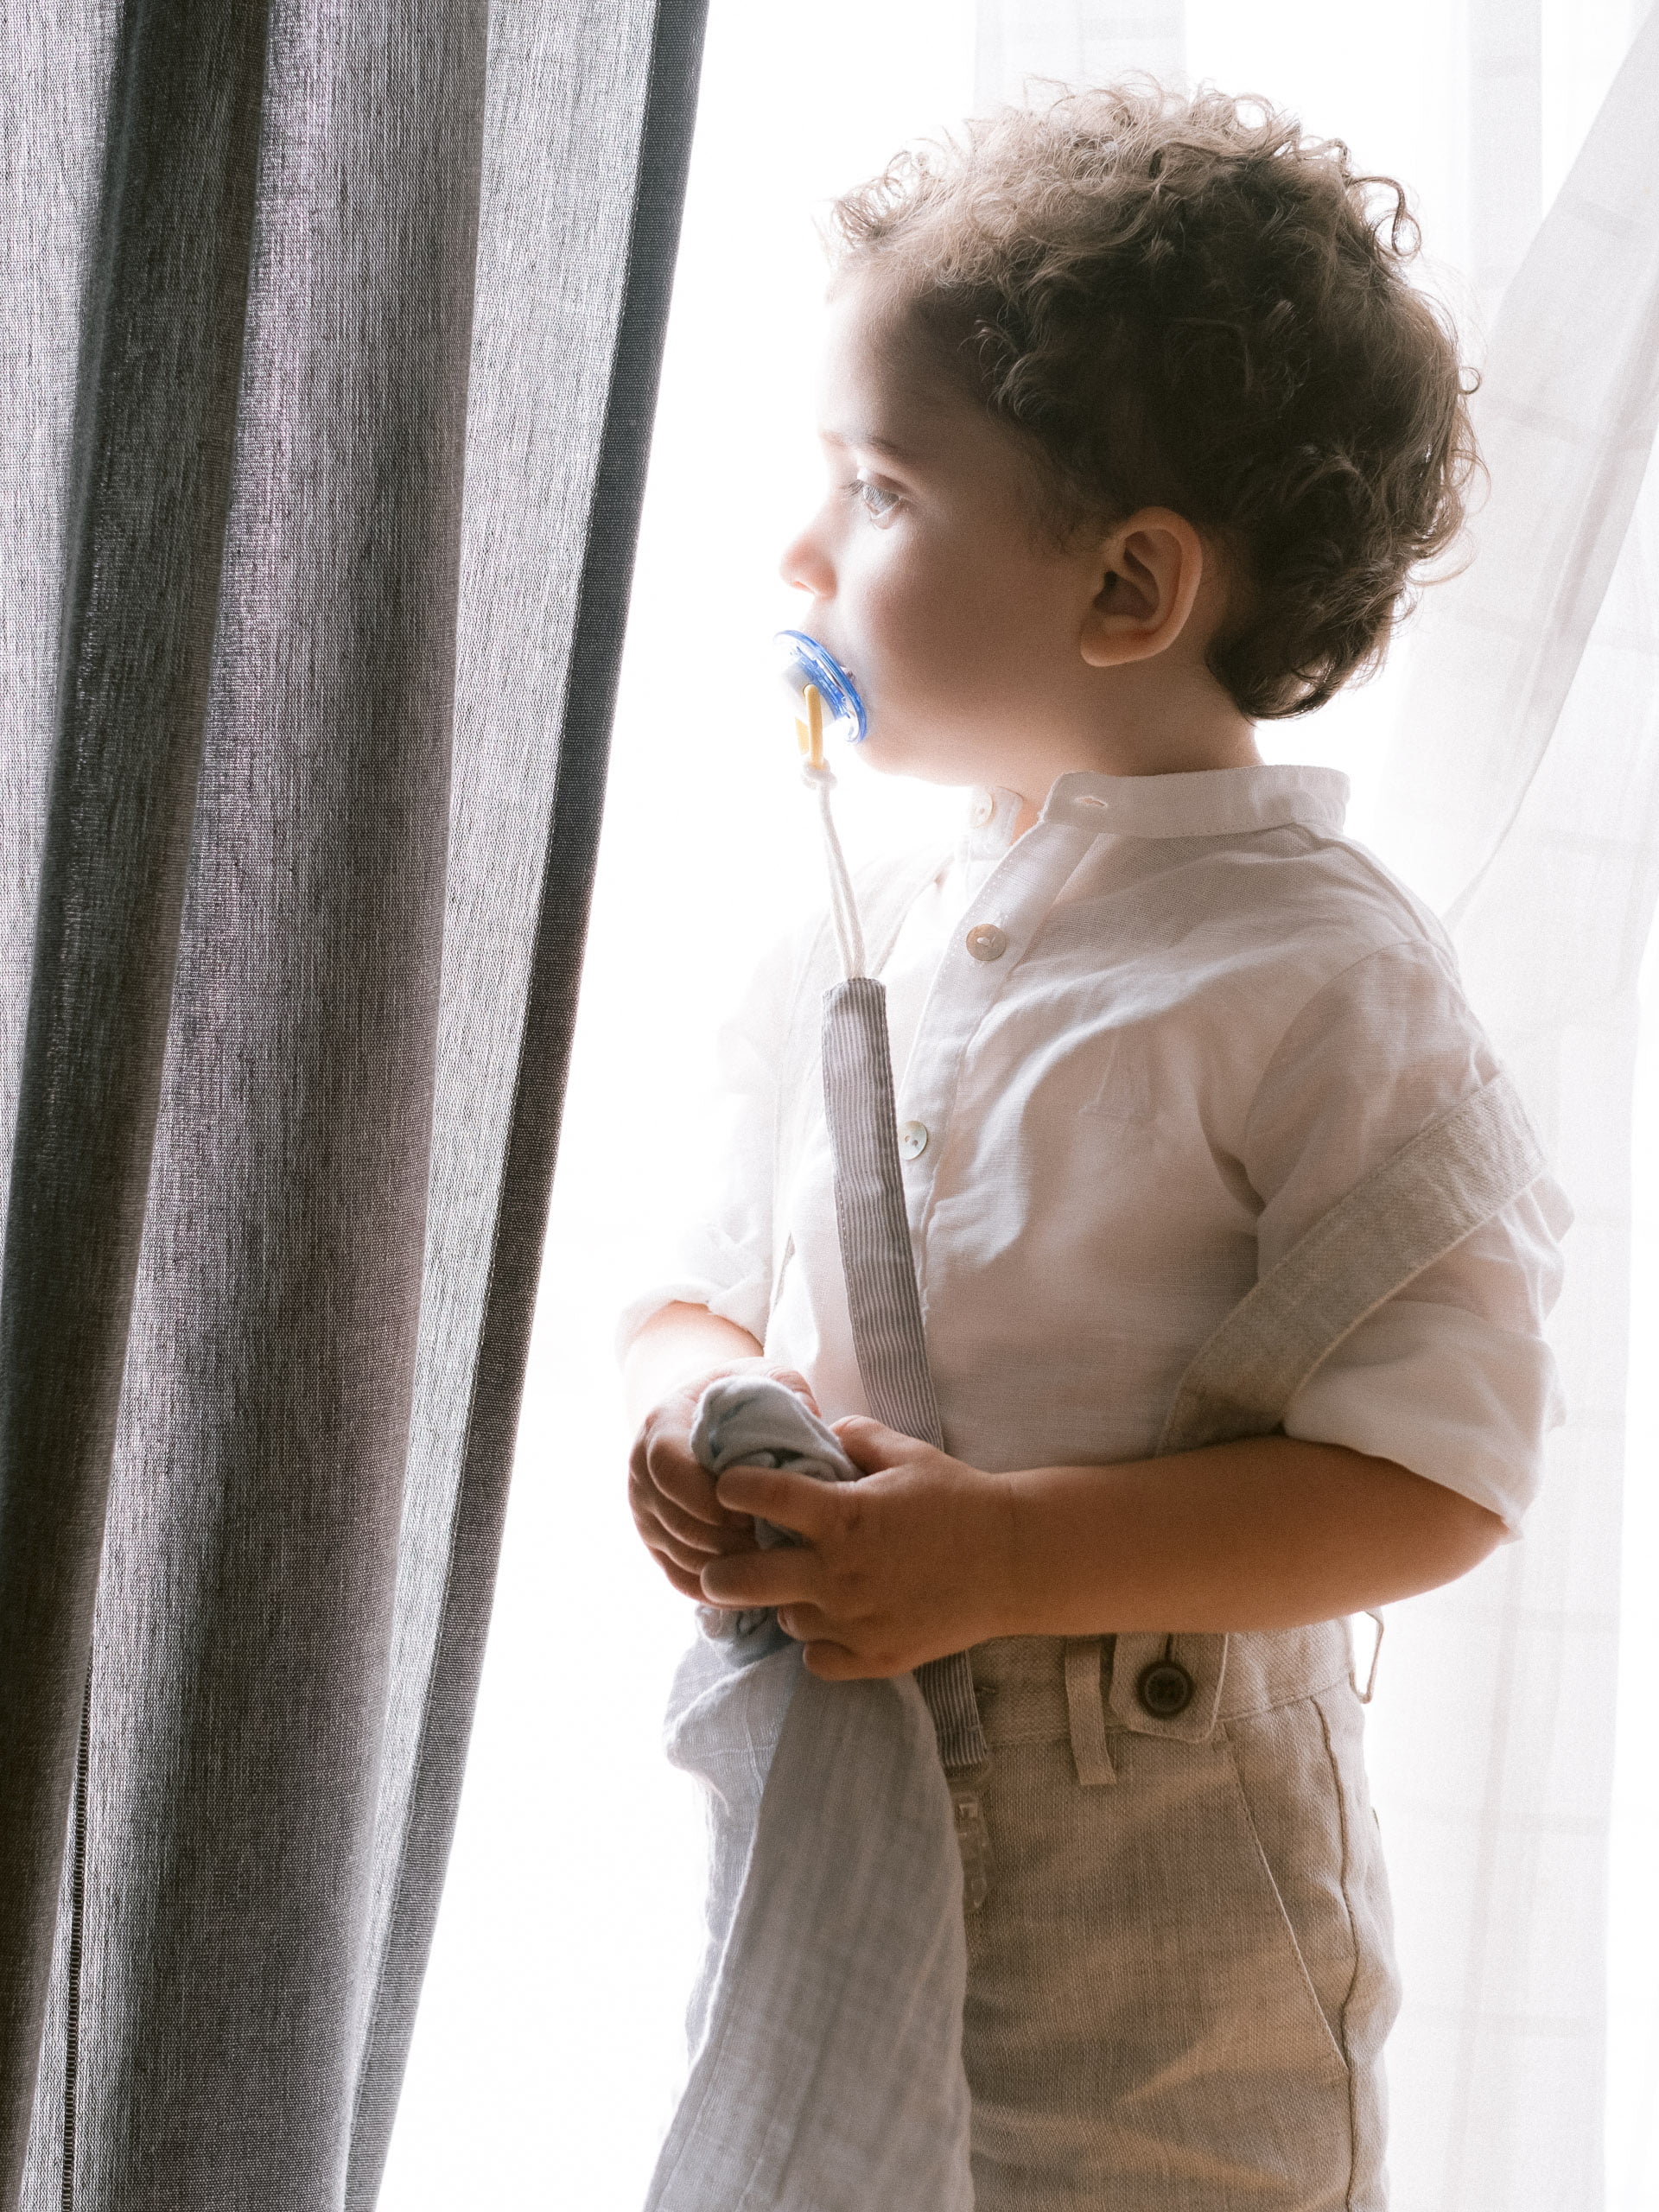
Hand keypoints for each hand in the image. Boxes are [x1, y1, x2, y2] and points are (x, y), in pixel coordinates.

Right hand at [628, 1360, 820, 1600]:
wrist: (701, 1413)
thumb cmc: (740, 1395)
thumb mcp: (764, 1376)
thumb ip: (786, 1388)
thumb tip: (812, 1418)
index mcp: (661, 1426)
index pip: (668, 1467)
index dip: (708, 1495)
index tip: (753, 1507)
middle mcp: (641, 1473)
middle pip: (676, 1521)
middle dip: (728, 1539)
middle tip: (776, 1544)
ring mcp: (645, 1512)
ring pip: (680, 1556)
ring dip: (728, 1567)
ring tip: (775, 1563)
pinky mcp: (658, 1544)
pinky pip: (681, 1578)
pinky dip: (719, 1588)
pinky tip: (759, 1584)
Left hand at [698, 1418, 1014, 1678]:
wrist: (1014, 1560)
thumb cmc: (959, 1499)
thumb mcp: (905, 1453)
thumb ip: (853, 1437)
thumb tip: (817, 1432)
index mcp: (843, 1516)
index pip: (762, 1497)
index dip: (734, 1487)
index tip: (728, 1487)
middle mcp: (839, 1573)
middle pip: (742, 1581)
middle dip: (720, 1572)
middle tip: (724, 1563)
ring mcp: (855, 1621)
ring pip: (785, 1621)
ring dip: (787, 1603)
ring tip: (807, 1587)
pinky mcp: (876, 1657)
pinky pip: (817, 1659)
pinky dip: (819, 1643)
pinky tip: (835, 1620)